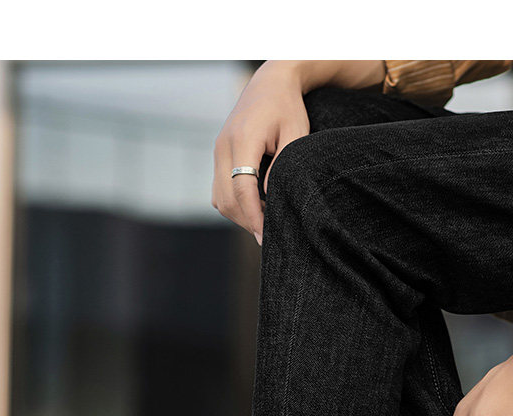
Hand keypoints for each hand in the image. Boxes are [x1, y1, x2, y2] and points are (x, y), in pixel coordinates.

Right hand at [212, 62, 310, 243]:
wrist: (270, 82)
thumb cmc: (288, 107)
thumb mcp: (295, 134)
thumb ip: (282, 167)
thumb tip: (268, 198)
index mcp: (242, 139)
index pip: (241, 189)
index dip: (253, 217)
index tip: (266, 237)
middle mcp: (223, 146)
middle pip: (226, 199)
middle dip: (246, 221)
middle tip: (270, 234)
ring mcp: (217, 151)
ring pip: (219, 198)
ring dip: (239, 214)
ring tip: (265, 220)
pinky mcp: (219, 155)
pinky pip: (219, 190)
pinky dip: (234, 203)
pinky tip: (255, 205)